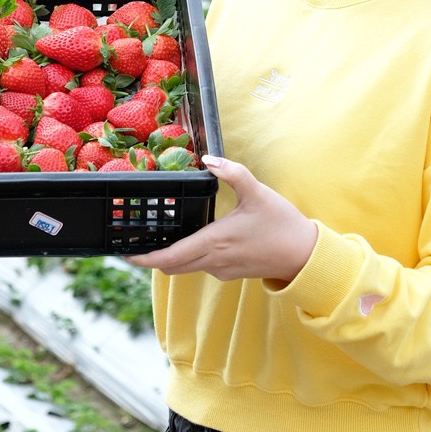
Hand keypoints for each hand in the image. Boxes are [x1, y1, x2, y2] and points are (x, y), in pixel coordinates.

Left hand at [125, 155, 317, 283]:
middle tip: (135, 240)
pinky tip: (192, 238)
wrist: (305, 256)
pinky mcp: (230, 272)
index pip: (169, 258)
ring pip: (185, 267)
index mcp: (214, 242)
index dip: (144, 258)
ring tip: (159, 236)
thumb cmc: (282, 225)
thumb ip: (232, 172)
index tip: (125, 253)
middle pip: (171, 266)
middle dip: (151, 257)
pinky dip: (189, 257)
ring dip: (170, 256)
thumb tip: (209, 158)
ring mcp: (221, 270)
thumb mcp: (257, 192)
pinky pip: (201, 266)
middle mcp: (213, 261)